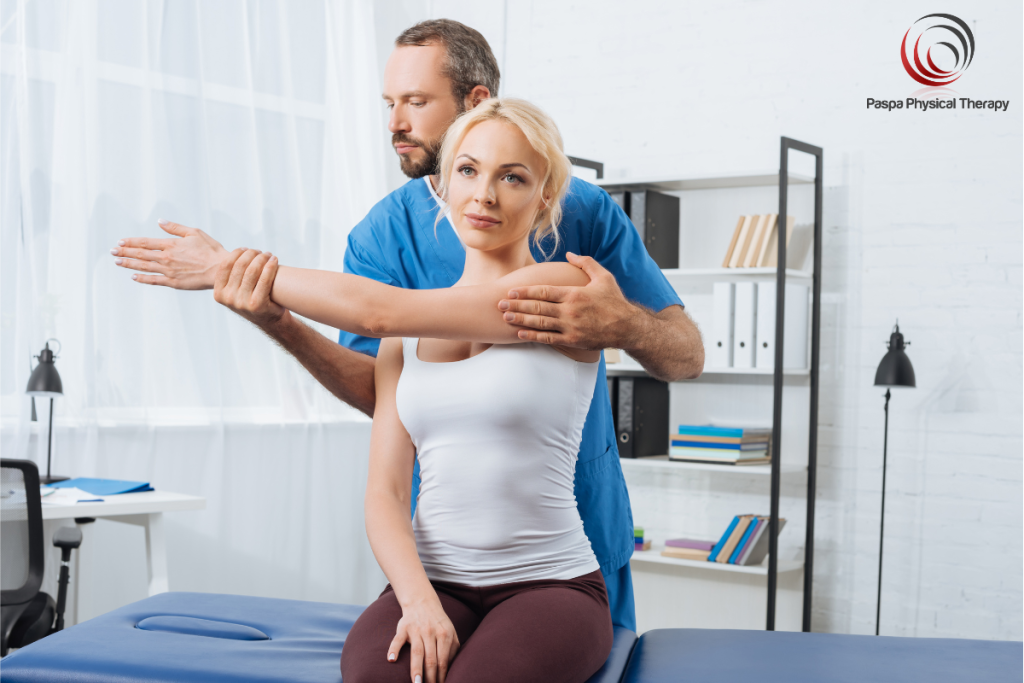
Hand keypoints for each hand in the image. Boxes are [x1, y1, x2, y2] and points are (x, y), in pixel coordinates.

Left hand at [113, 220, 227, 289]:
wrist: (220, 269)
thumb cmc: (211, 250)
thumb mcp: (195, 233)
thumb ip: (175, 227)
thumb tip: (160, 221)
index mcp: (171, 244)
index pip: (145, 242)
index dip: (131, 242)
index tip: (120, 242)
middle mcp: (166, 257)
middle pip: (140, 254)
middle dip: (124, 252)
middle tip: (112, 252)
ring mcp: (168, 270)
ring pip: (144, 267)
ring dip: (129, 264)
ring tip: (117, 262)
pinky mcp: (173, 282)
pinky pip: (154, 280)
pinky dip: (142, 278)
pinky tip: (134, 277)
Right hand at [213, 248, 287, 329]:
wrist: (269, 320)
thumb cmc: (253, 299)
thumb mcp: (236, 291)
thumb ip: (232, 276)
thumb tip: (237, 251)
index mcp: (219, 293)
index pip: (225, 266)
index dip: (236, 253)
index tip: (246, 249)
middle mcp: (228, 298)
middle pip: (240, 266)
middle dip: (251, 254)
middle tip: (260, 252)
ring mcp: (242, 303)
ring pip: (252, 270)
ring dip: (262, 258)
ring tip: (268, 255)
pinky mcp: (257, 305)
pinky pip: (264, 279)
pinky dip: (270, 266)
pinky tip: (274, 260)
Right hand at [387, 596, 458, 682]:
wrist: (422, 602)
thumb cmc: (438, 623)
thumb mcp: (450, 632)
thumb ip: (452, 649)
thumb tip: (452, 670)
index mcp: (445, 635)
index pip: (443, 660)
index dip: (442, 676)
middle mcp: (431, 632)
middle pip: (431, 659)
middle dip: (430, 677)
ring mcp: (416, 629)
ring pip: (417, 652)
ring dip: (416, 669)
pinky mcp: (403, 627)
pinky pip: (398, 639)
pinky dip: (394, 648)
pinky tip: (391, 659)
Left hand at [498, 252, 641, 348]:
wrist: (628, 327)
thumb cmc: (615, 301)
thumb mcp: (604, 277)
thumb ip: (585, 263)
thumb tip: (569, 254)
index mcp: (574, 294)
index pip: (544, 291)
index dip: (525, 291)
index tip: (511, 290)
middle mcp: (570, 311)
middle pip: (537, 307)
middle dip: (517, 305)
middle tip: (500, 303)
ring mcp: (570, 327)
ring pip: (539, 323)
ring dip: (520, 319)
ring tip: (505, 316)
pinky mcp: (572, 341)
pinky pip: (548, 338)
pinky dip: (532, 336)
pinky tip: (520, 333)